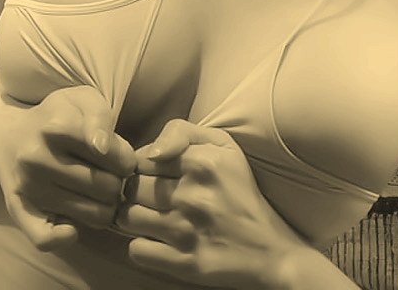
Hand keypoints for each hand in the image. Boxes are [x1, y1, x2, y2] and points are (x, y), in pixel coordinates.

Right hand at [0, 85, 135, 251]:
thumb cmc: (58, 117)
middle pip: (105, 187)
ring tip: (98, 194)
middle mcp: (38, 158)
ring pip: (89, 214)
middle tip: (111, 177)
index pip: (111, 155)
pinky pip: (45, 239)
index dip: (126, 160)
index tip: (122, 160)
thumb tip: (100, 146)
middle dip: (117, 184)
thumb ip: (100, 117)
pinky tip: (74, 224)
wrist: (9, 137)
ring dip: (104, 208)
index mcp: (57, 127)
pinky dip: (66, 236)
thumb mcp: (83, 100)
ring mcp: (28, 186)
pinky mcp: (18, 210)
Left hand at [115, 119, 305, 288]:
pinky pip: (136, 250)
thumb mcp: (223, 146)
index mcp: (204, 161)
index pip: (142, 158)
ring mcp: (188, 232)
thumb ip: (181, 132)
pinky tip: (160, 242)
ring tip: (154, 219)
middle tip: (155, 198)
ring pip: (127, 217)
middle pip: (131, 187)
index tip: (158, 175)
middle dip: (137, 192)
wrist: (270, 250)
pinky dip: (142, 247)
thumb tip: (147, 152)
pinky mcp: (185, 264)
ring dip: (134, 219)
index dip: (145, 167)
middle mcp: (194, 195)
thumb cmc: (239, 191)